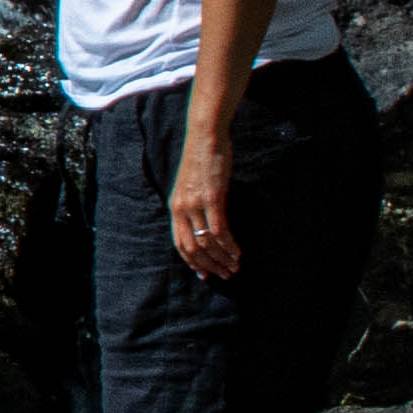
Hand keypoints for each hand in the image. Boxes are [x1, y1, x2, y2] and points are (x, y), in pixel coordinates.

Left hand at [170, 114, 239, 277]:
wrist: (205, 136)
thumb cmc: (201, 160)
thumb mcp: (192, 187)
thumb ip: (195, 207)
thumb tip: (206, 228)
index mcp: (175, 207)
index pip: (180, 244)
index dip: (193, 263)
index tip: (206, 275)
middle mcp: (182, 209)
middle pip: (193, 248)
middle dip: (210, 266)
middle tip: (226, 274)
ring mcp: (196, 204)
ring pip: (207, 242)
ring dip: (223, 259)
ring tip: (235, 267)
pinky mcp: (212, 197)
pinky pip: (219, 230)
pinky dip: (229, 245)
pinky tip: (238, 252)